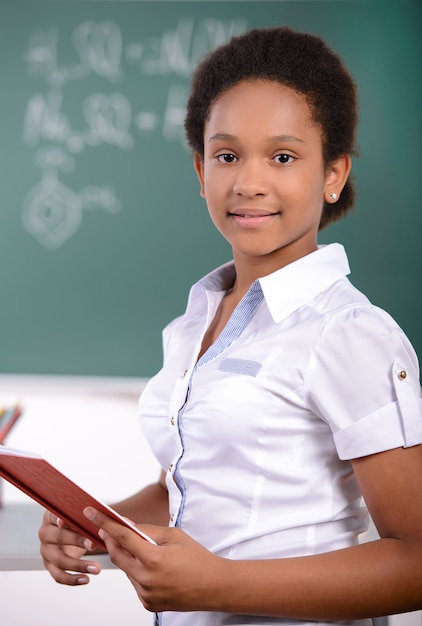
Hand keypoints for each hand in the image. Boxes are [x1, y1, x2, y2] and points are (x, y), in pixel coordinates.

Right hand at [38, 509, 101, 584]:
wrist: (69, 536)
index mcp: (51, 516)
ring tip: (96, 568)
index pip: (54, 516)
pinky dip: (72, 579)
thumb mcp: (78, 517)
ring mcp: (45, 550)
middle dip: (76, 541)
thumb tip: (99, 519)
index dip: (59, 519)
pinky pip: (58, 575)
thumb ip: (84, 517)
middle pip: (58, 537)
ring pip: (59, 560)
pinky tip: (86, 579)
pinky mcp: (49, 565)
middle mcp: (45, 532)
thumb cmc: (76, 523)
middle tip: (93, 545)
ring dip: (78, 565)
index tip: (65, 522)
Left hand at [83, 507, 227, 611]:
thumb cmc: (198, 559)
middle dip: (110, 540)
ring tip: (143, 550)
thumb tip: (127, 525)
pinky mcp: (147, 603)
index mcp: (153, 559)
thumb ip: (148, 530)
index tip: (91, 513)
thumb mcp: (174, 536)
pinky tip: (152, 567)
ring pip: (126, 569)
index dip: (105, 523)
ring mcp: (146, 594)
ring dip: (128, 557)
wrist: (214, 586)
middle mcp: (146, 579)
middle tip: (106, 529)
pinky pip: (134, 582)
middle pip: (117, 555)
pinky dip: (137, 571)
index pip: (122, 536)